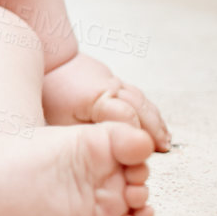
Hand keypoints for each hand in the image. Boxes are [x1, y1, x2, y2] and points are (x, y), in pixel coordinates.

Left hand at [42, 52, 170, 150]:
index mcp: (96, 97)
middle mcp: (110, 87)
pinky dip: (150, 112)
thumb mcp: (62, 120)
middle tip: (162, 147)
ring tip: (164, 140)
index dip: (136, 133)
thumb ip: (86, 134)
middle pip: (140, 107)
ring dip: (155, 121)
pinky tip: (156, 126)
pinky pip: (139, 96)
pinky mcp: (118, 82)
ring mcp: (116, 82)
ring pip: (142, 101)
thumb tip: (105, 150)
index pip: (125, 115)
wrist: (52, 65)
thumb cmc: (53, 95)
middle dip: (153, 128)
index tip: (145, 148)